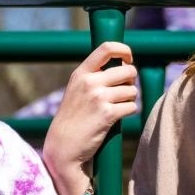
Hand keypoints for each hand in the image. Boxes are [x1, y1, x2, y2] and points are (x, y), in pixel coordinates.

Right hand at [43, 40, 138, 194]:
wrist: (63, 147)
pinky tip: (116, 118)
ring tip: (115, 107)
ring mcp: (98, 97)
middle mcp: (89, 82)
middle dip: (131, 82)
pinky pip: (132, 107)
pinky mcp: (108, 114)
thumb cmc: (74, 118)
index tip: (129, 59)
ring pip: (132, 91)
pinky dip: (128, 112)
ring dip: (129, 99)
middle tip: (122, 93)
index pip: (107, 48)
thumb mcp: (77, 90)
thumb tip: (126, 65)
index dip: (125, 50)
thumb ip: (95, 76)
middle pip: (128, 71)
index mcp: (81, 73)